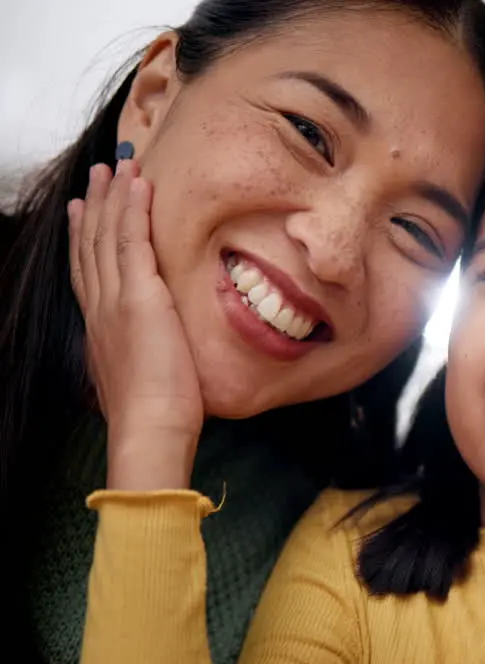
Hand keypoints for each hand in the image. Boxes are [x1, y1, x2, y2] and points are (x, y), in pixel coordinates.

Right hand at [69, 161, 202, 488]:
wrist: (150, 428)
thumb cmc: (157, 416)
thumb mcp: (143, 377)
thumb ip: (144, 356)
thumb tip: (154, 354)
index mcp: (100, 327)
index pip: (87, 272)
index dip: (82, 238)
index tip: (80, 211)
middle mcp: (101, 308)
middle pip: (90, 245)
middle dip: (93, 206)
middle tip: (96, 174)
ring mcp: (116, 300)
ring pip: (107, 235)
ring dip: (113, 196)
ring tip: (118, 165)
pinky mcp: (140, 297)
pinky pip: (132, 241)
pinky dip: (133, 209)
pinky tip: (137, 185)